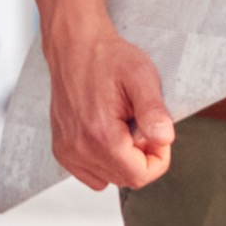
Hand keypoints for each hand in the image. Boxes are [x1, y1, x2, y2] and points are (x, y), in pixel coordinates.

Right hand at [46, 25, 177, 191]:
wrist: (74, 46)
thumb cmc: (106, 58)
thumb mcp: (141, 76)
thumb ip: (154, 111)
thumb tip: (164, 139)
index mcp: (100, 134)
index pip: (139, 176)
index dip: (158, 159)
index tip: (157, 135)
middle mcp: (78, 147)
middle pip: (125, 179)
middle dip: (141, 158)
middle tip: (141, 126)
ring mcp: (67, 150)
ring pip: (108, 178)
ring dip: (122, 160)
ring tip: (123, 128)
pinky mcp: (61, 149)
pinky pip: (90, 173)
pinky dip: (104, 160)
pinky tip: (106, 134)